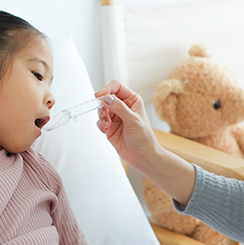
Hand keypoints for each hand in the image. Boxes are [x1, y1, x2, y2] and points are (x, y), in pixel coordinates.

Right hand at [96, 80, 196, 204]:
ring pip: (101, 109)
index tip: (99, 96)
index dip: (107, 89)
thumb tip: (106, 97)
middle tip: (104, 114)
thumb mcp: (133, 120)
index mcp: (132, 100)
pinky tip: (106, 130)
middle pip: (106, 98)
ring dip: (101, 115)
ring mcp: (116, 117)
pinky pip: (100, 121)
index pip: (116, 87)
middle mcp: (123, 107)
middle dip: (102, 105)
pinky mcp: (110, 127)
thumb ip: (119, 107)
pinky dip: (100, 124)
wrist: (142, 157)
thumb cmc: (144, 138)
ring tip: (107, 124)